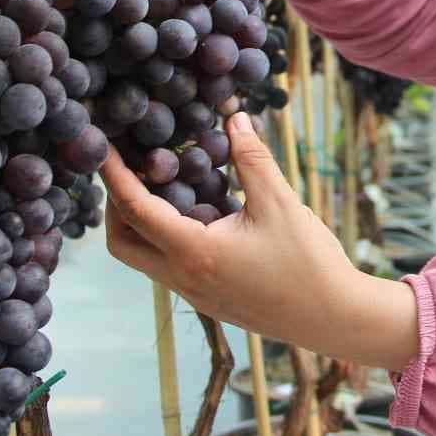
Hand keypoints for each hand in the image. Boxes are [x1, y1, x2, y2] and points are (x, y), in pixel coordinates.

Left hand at [101, 112, 420, 370]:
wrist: (333, 318)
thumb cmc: (309, 263)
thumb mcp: (280, 203)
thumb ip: (251, 159)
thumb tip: (233, 117)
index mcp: (194, 254)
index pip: (135, 210)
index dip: (115, 175)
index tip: (102, 146)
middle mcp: (184, 279)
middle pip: (122, 243)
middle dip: (115, 204)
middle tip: (131, 167)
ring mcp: (194, 294)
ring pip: (146, 257)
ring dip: (142, 221)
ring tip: (165, 182)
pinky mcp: (209, 299)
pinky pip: (171, 265)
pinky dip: (168, 235)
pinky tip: (199, 210)